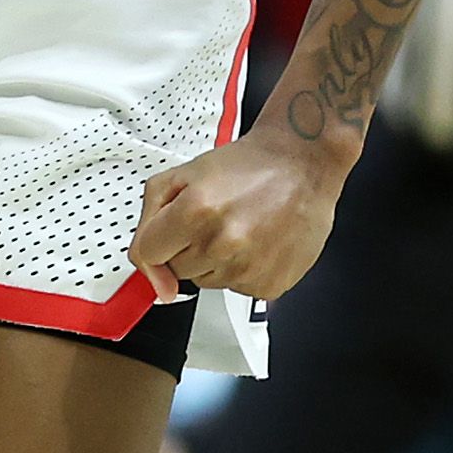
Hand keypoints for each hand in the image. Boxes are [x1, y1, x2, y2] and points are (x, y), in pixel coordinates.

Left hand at [128, 119, 357, 303]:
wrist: (303, 164)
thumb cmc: (248, 165)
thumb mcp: (182, 175)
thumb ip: (149, 222)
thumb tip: (154, 281)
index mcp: (195, 211)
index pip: (148, 254)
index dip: (158, 241)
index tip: (172, 234)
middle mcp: (222, 243)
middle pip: (178, 270)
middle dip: (189, 247)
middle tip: (216, 219)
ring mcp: (249, 268)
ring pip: (208, 282)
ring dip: (217, 260)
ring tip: (241, 227)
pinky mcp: (271, 284)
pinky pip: (238, 289)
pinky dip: (244, 270)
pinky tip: (259, 241)